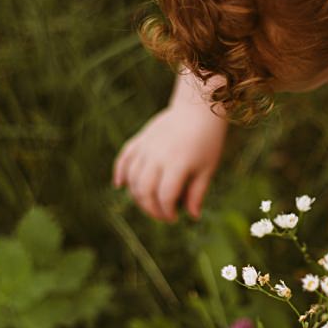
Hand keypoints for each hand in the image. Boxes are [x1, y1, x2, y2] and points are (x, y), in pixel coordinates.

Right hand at [113, 102, 227, 221]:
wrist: (197, 109)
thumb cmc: (207, 140)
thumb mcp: (207, 168)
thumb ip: (197, 193)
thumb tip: (193, 216)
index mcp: (178, 163)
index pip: (165, 196)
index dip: (167, 212)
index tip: (174, 218)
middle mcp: (158, 156)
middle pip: (145, 190)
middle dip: (151, 209)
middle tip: (161, 215)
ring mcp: (146, 147)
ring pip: (132, 178)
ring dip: (137, 195)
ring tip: (149, 203)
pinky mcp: (140, 139)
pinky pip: (124, 158)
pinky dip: (119, 172)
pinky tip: (120, 185)